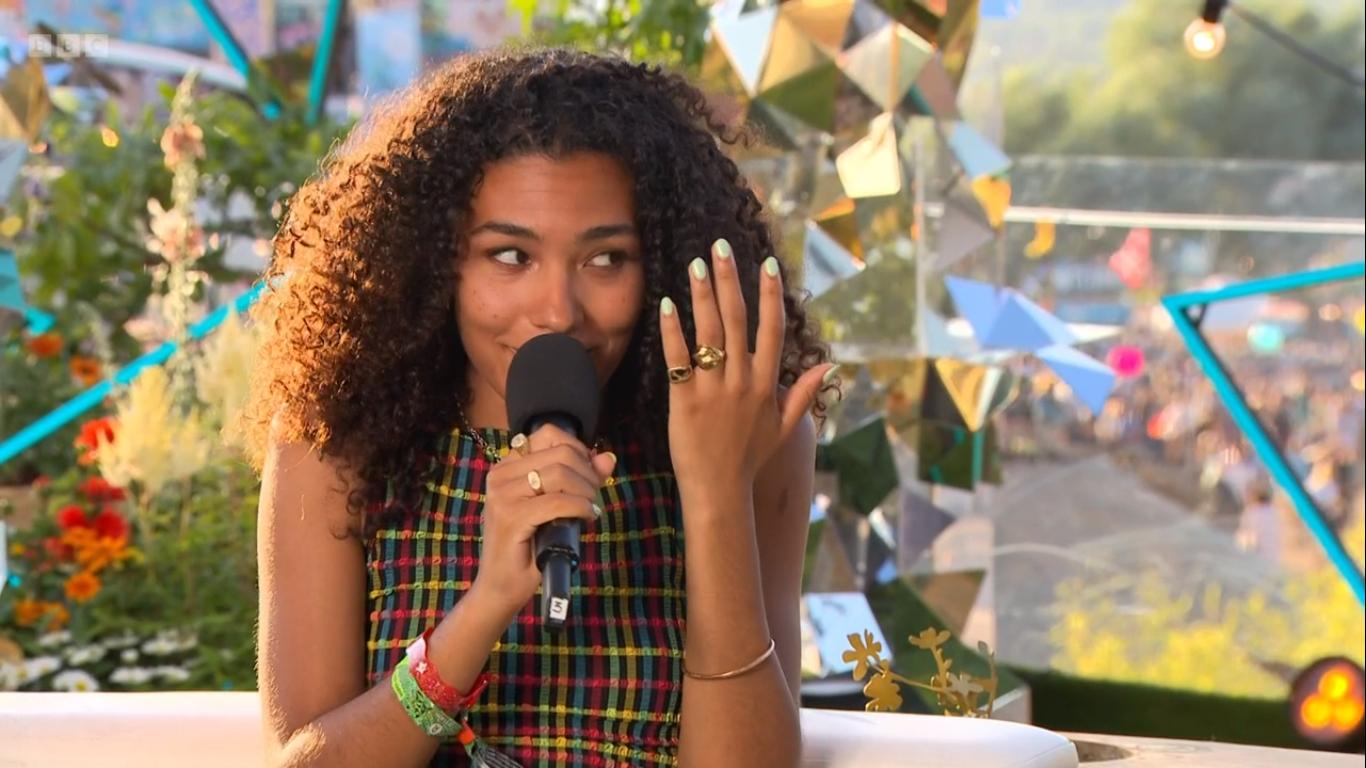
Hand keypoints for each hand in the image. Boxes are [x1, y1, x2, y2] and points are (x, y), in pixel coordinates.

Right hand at [470, 424, 615, 617]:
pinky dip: (580, 507)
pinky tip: (587, 517)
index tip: (588, 474)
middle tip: (594, 497)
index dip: (578, 450)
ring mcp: (503, 495)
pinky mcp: (511, 517)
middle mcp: (500, 474)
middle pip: (561, 453)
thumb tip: (608, 457)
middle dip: (588, 473)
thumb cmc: (529, 546)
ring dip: (586, 491)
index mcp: (506, 466)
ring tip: (590, 507)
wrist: (501, 586)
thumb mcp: (556, 506)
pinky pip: (558, 501)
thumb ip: (580, 479)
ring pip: (560, 473)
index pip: (548, 434)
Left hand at [659, 238, 834, 491]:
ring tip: (695, 265)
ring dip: (702, 296)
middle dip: (729, 281)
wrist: (719, 492)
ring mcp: (713, 390)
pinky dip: (673, 332)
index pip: (771, 330)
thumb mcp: (784, 427)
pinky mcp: (684, 401)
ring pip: (708, 334)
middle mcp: (741, 382)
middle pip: (736, 321)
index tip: (768, 265)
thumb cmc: (749, 459)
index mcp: (765, 384)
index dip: (770, 295)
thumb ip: (803, 393)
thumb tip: (831, 366)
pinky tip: (668, 305)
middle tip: (720, 247)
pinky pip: (678, 360)